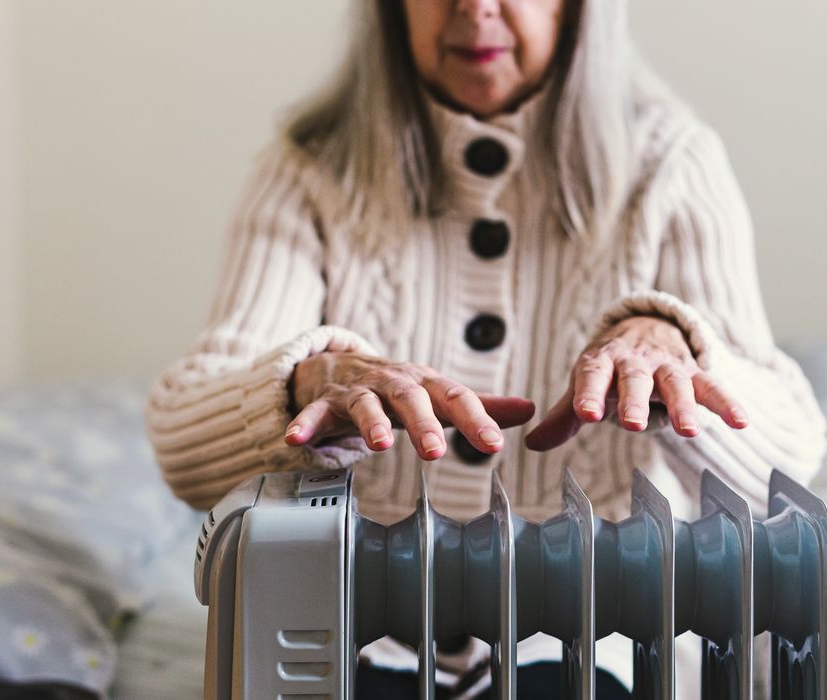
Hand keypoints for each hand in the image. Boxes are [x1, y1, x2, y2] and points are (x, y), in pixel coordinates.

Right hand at [285, 352, 535, 459]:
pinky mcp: (325, 402)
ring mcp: (357, 391)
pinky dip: (306, 425)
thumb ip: (478, 405)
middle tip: (436, 451)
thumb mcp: (436, 393)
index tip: (493, 444)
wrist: (339, 365)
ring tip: (378, 446)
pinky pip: (313, 414)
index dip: (475, 420)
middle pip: (410, 398)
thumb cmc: (396, 387)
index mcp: (425, 383)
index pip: (455, 397)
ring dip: (371, 423)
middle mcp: (393, 383)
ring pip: (365, 404)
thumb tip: (529, 409)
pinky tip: (297, 440)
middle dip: (423, 423)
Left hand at [524, 315, 747, 450]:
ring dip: (683, 406)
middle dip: (634, 401)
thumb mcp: (586, 384)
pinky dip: (728, 402)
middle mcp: (635, 361)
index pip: (592, 375)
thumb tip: (532, 444)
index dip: (589, 394)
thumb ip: (563, 416)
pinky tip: (741, 422)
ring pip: (676, 383)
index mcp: (601, 362)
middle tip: (632, 425)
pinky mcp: (694, 372)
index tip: (585, 415)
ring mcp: (666, 365)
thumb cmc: (609, 367)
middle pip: (635, 380)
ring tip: (690, 432)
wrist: (646, 329)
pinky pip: (713, 387)